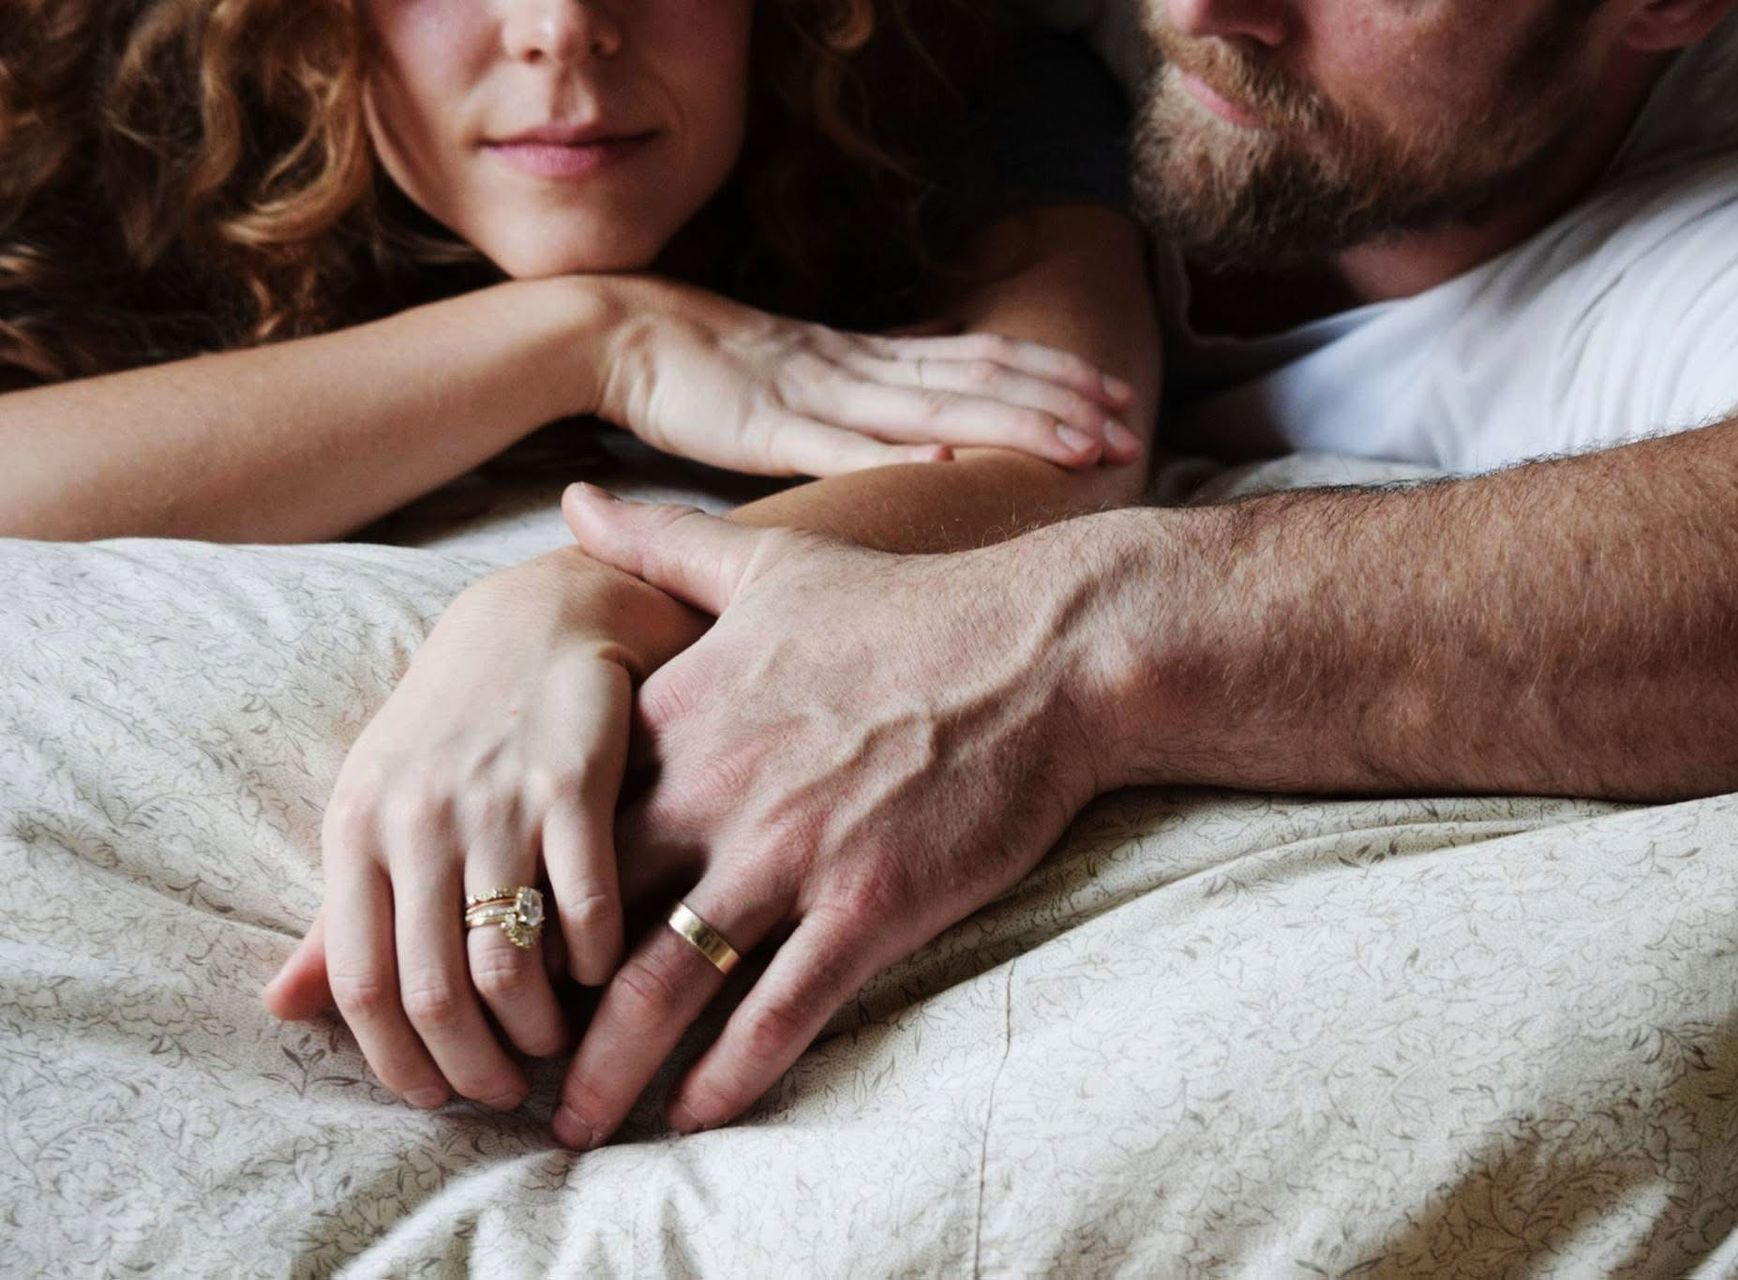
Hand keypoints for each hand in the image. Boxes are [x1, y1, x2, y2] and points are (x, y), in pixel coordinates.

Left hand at [261, 550, 705, 1110]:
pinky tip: (607, 971)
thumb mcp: (382, 805)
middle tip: (511, 1089)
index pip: (362, 988)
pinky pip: (588, 907)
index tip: (441, 1100)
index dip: (402, 1066)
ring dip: (540, 1027)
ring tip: (559, 1040)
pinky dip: (599, 962)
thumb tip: (281, 1006)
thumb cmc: (457, 725)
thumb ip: (344, 912)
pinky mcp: (575, 779)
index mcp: (357, 829)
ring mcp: (495, 799)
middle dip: (476, 1067)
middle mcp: (417, 818)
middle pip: (435, 992)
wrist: (543, 611)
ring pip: (510, 963)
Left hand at [546, 483, 1108, 1144]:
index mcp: (678, 722)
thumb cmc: (907, 604)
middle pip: (582, 925)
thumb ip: (657, 544)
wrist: (1041, 645)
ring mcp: (791, 856)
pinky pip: (778, 1013)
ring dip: (609, 1072)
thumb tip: (572, 499)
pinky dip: (728, 1076)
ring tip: (573, 1127)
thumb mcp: (769, 561)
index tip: (484, 951)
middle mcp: (715, 796)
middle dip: (531, 1008)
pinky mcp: (869, 907)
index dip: (511, 899)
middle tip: (498, 1066)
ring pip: (664, 988)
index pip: (556, 831)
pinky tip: (695, 1118)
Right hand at [585, 276, 1141, 476]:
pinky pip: (838, 446)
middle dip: (1059, 403)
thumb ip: (874, 368)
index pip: (981, 360)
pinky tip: (948, 465)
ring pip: (931, 409)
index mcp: (870, 356)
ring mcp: (815, 395)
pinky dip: (895, 455)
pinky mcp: (766, 429)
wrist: (620, 336)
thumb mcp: (808, 364)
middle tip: (1126, 428)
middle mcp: (858, 367)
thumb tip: (936, 360)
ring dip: (1009, 426)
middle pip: (979, 379)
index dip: (1052, 377)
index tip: (1114, 397)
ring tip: (1074, 445)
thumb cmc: (708, 365)